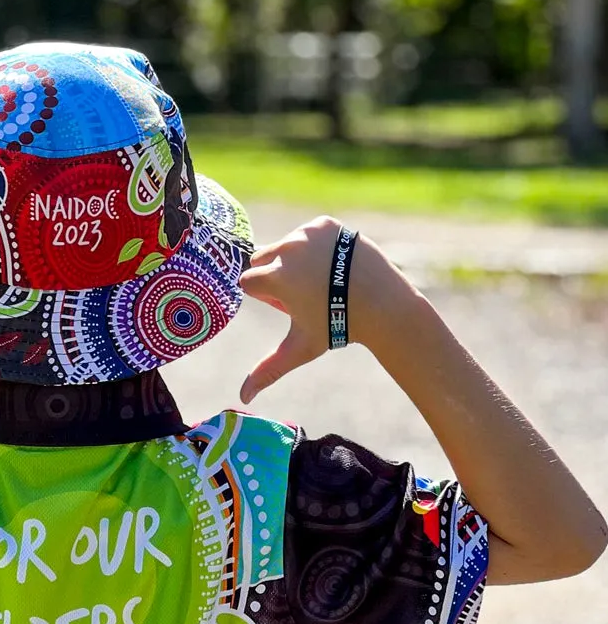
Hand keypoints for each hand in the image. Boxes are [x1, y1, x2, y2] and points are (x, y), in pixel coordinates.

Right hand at [238, 215, 410, 402]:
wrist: (382, 301)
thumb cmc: (338, 326)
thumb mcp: (301, 347)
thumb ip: (268, 370)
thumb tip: (243, 399)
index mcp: (273, 278)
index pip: (247, 282)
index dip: (267, 297)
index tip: (290, 305)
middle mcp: (286, 249)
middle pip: (262, 258)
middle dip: (276, 274)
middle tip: (307, 293)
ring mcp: (305, 233)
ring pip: (285, 244)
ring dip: (295, 259)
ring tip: (323, 278)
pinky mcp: (323, 224)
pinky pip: (308, 233)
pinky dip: (316, 245)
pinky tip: (333, 263)